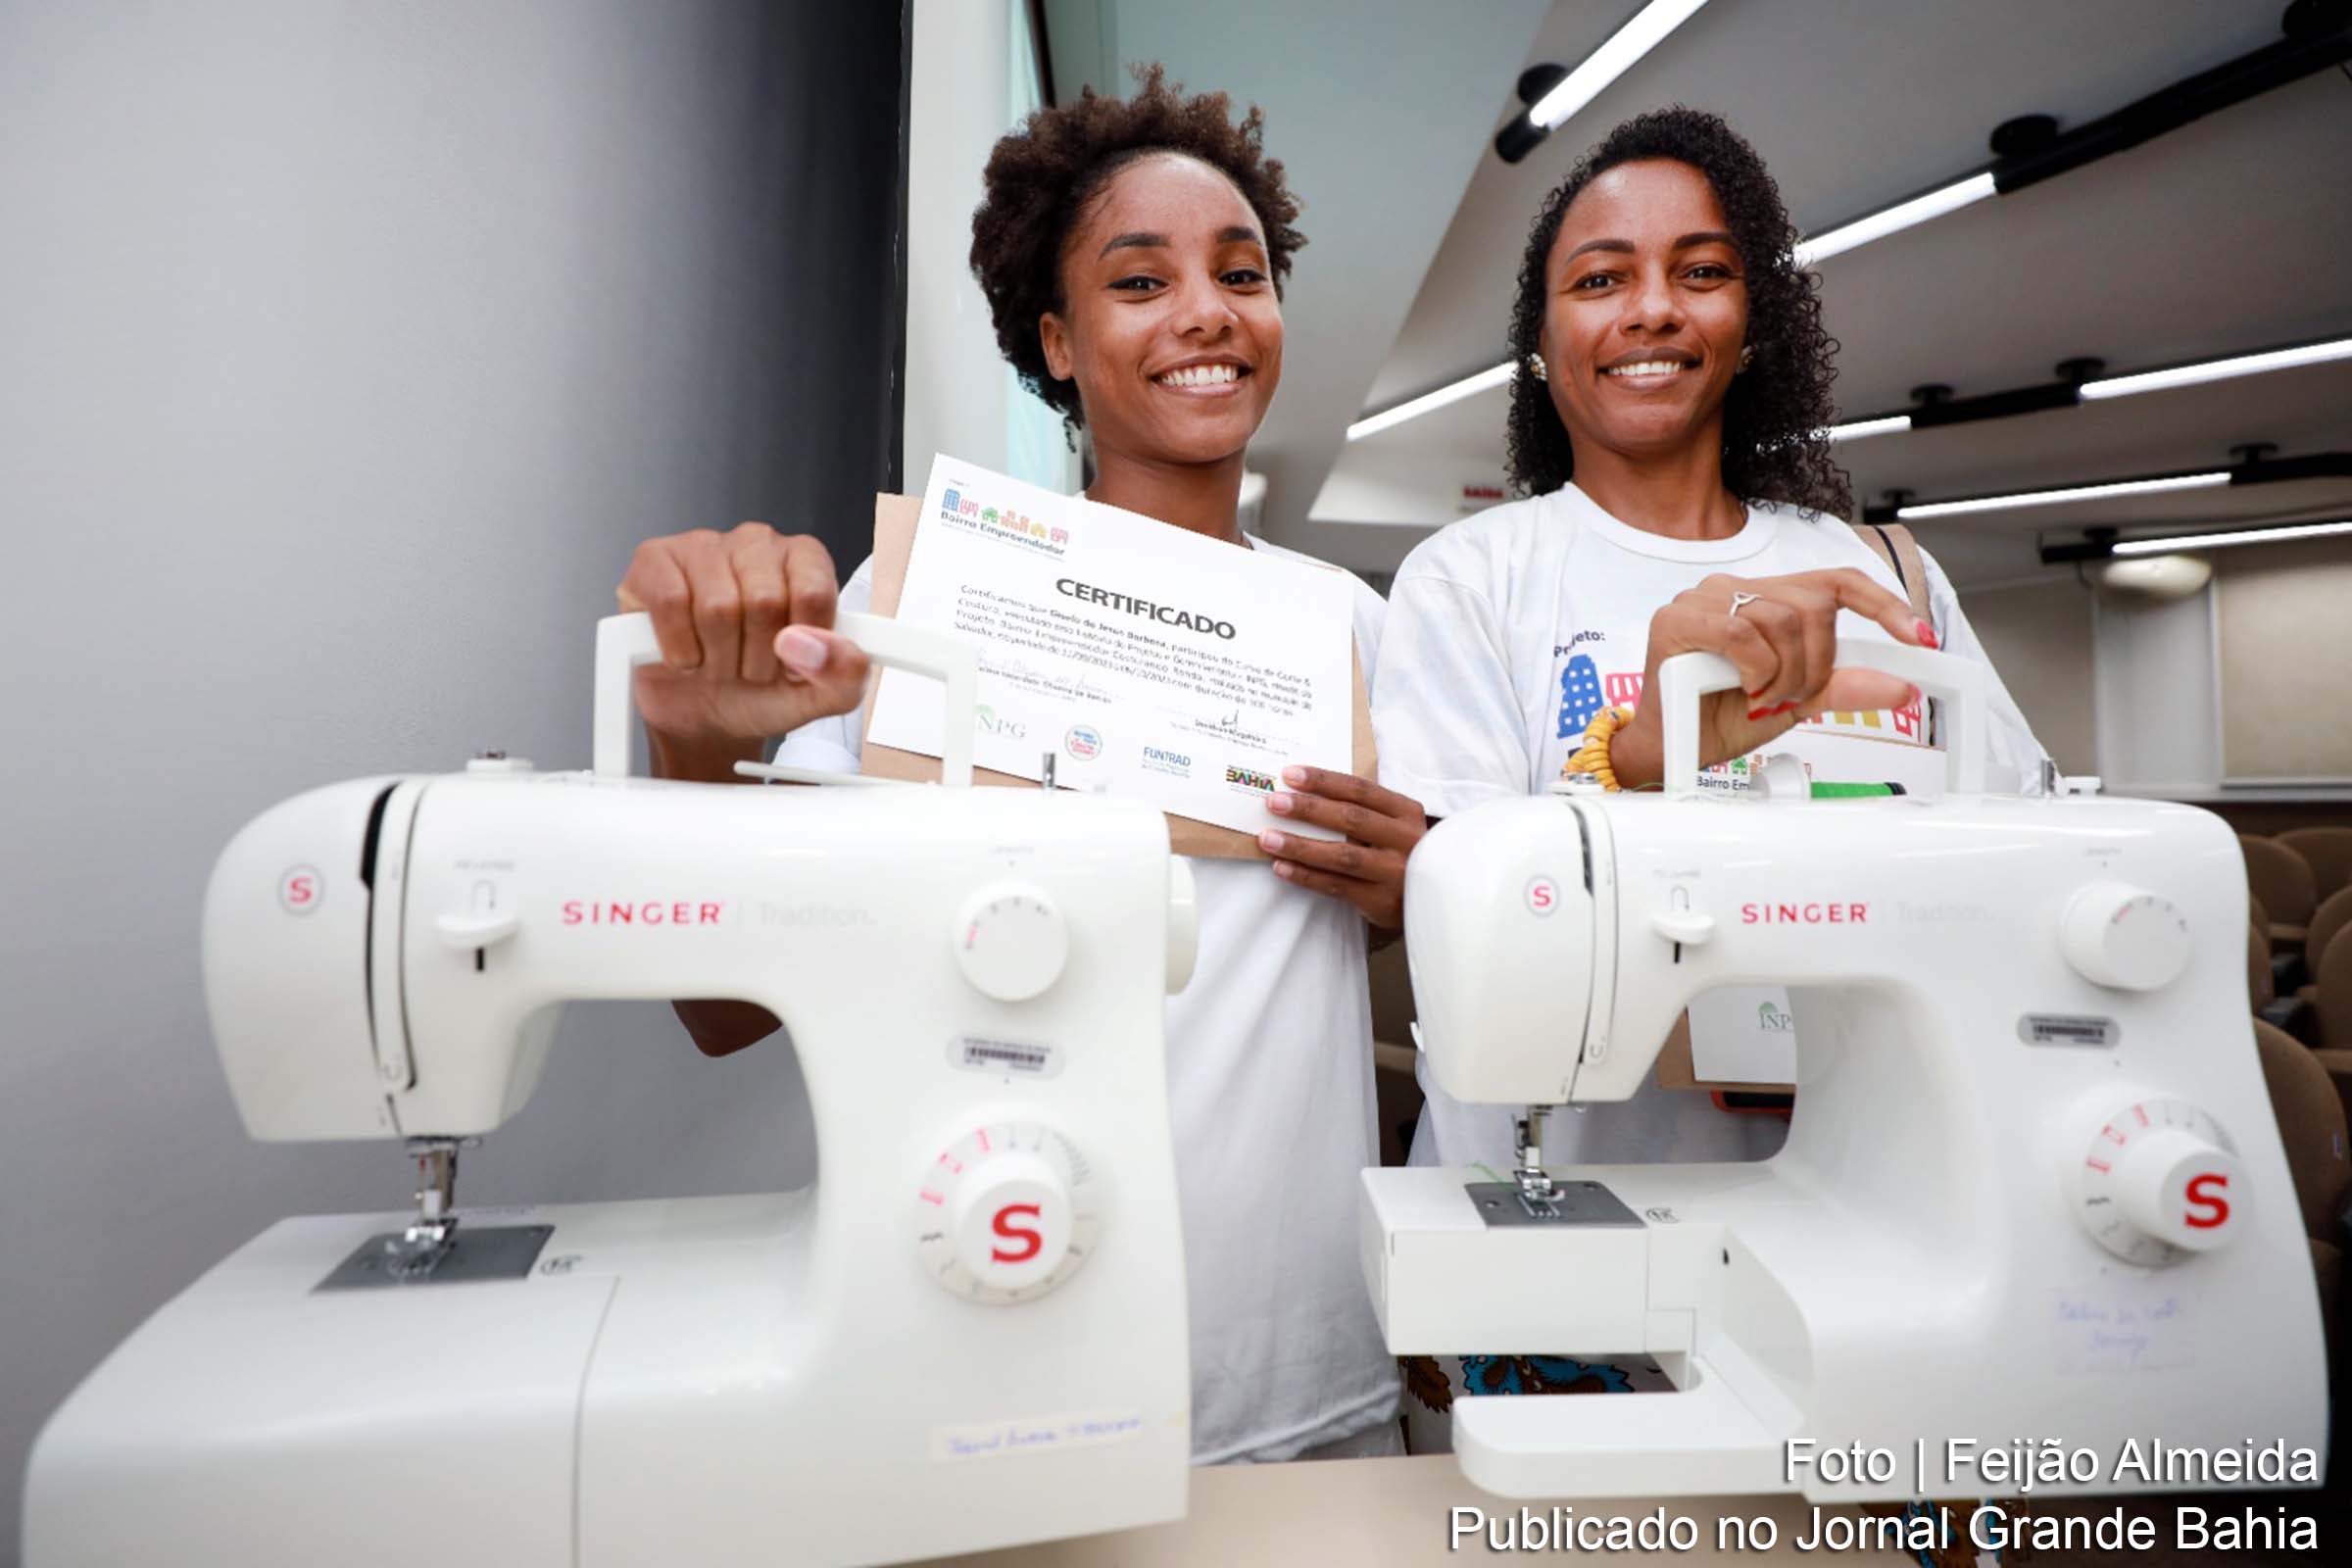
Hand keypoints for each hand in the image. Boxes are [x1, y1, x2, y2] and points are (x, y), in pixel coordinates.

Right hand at [615, 524, 870, 777]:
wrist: (706, 718)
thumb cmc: (763, 691)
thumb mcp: (822, 696)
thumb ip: (846, 673)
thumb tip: (812, 645)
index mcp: (805, 560)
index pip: (814, 593)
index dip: (802, 644)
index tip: (793, 662)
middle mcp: (757, 543)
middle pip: (764, 602)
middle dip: (757, 656)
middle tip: (749, 667)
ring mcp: (704, 545)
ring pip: (717, 607)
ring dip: (718, 658)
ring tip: (718, 661)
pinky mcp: (655, 560)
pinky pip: (671, 603)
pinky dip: (679, 647)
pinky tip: (684, 654)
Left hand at [1257, 766, 1427, 933]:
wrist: (1430, 900)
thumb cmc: (1399, 853)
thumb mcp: (1394, 825)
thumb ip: (1363, 810)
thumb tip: (1304, 793)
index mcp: (1406, 812)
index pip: (1361, 790)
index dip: (1324, 781)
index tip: (1290, 775)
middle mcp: (1405, 840)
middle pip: (1351, 819)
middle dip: (1308, 809)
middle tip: (1274, 803)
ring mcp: (1395, 872)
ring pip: (1341, 855)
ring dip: (1300, 846)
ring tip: (1268, 839)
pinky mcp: (1381, 901)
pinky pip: (1336, 886)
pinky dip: (1306, 876)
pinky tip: (1282, 867)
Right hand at [1608, 568, 1930, 789]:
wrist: (1672, 749)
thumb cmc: (1722, 718)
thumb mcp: (1797, 701)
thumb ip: (1844, 686)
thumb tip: (1902, 685)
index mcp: (1767, 598)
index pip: (1835, 582)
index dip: (1882, 604)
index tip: (1917, 636)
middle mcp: (1737, 588)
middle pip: (1814, 604)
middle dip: (1818, 662)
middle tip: (1794, 696)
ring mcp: (1705, 598)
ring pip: (1783, 618)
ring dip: (1785, 673)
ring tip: (1762, 698)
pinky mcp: (1679, 619)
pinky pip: (1742, 631)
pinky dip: (1756, 668)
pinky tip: (1744, 687)